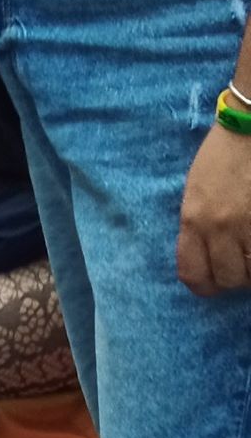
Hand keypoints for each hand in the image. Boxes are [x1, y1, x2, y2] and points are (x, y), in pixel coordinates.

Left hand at [177, 121, 250, 295]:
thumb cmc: (224, 151)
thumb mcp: (196, 190)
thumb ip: (198, 224)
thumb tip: (207, 254)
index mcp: (193, 219)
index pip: (192, 273)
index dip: (204, 286)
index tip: (213, 285)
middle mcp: (219, 226)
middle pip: (227, 277)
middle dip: (235, 280)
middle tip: (242, 270)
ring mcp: (249, 222)